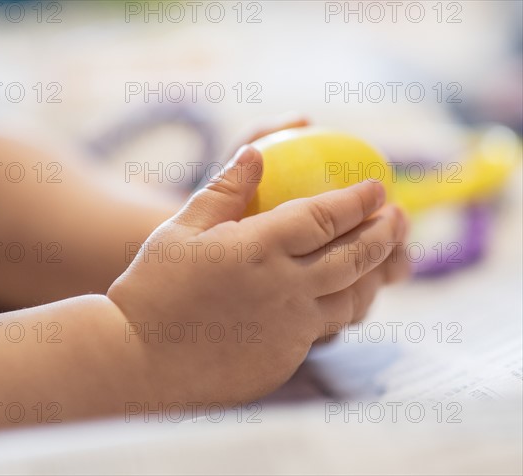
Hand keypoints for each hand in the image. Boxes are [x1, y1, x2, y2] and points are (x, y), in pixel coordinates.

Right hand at [107, 146, 408, 405]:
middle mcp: (284, 287)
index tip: (378, 187)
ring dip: (377, 273)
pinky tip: (348, 297)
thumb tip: (256, 154)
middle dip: (386, 233)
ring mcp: (290, 327)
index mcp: (258, 248)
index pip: (325, 216)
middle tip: (400, 217)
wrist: (138, 360)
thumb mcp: (180, 229)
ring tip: (389, 259)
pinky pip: (329, 328)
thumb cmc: (152, 289)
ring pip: (353, 297)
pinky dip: (348, 308)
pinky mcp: (286, 357)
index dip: (358, 199)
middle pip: (354, 256)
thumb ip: (225, 189)